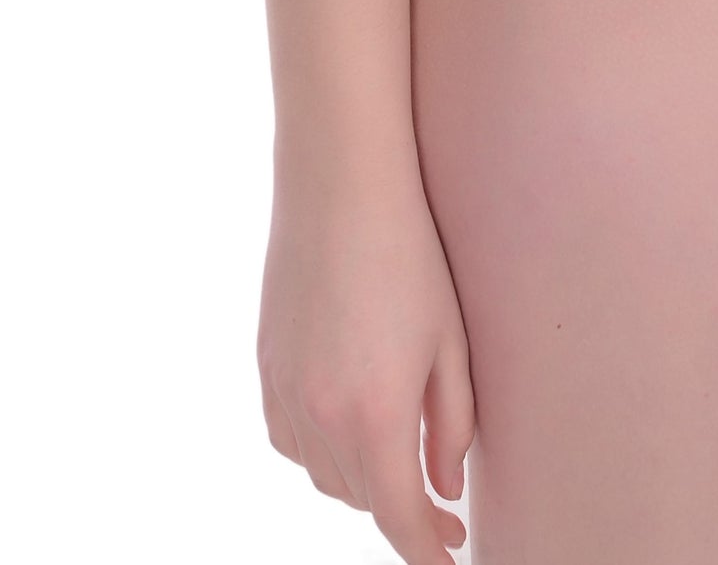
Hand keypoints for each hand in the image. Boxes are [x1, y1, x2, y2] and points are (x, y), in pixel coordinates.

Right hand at [257, 179, 474, 561]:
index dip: (426, 548)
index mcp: (375, 416)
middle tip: (440, 498)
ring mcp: (285, 394)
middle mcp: (321, 418)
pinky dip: (318, 451)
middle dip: (401, 507)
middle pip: (362, 500)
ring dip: (360, 480)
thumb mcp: (450, 343)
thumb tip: (444, 488)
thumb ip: (452, 426)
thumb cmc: (410, 256)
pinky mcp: (265, 369)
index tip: (451, 553)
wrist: (339, 188)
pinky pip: (289, 441)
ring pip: (323, 475)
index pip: (399, 518)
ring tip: (398, 454)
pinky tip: (346, 425)